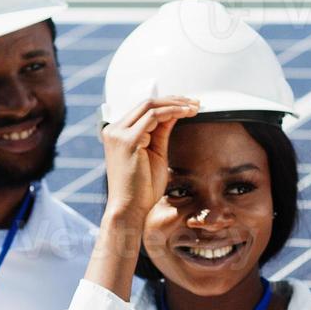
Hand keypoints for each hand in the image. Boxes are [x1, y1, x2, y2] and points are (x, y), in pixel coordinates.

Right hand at [101, 97, 197, 221]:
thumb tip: (174, 113)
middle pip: (147, 103)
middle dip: (174, 100)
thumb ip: (161, 133)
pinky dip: (172, 112)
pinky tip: (187, 114)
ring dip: (176, 104)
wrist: (130, 210)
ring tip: (195, 107)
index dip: (168, 104)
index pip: (144, 109)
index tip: (188, 105)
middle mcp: (114, 130)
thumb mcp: (155, 154)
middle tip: (196, 103)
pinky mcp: (128, 141)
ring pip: (150, 106)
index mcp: (118, 133)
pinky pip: (153, 117)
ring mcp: (119, 134)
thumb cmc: (143, 189)